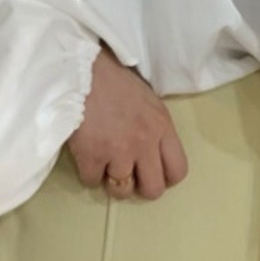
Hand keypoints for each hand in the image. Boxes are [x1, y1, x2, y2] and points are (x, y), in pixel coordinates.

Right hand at [68, 46, 189, 200]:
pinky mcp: (91, 156)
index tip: (152, 173)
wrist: (80, 69)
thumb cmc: (114, 80)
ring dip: (112, 181)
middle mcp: (145, 144)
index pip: (178, 170)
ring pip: (121, 190)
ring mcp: (118, 152)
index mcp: (162, 127)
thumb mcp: (148, 101)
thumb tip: (152, 153)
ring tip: (105, 165)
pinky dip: (88, 174)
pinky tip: (87, 158)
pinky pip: (92, 181)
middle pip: (153, 189)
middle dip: (140, 188)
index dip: (165, 178)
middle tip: (129, 176)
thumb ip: (155, 129)